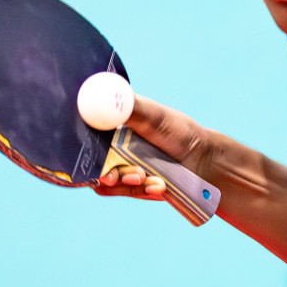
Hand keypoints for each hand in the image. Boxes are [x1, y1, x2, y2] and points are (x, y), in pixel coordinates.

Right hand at [94, 94, 211, 201]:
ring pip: (104, 179)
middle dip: (101, 169)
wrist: (204, 162)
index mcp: (113, 121)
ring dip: (123, 180)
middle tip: (111, 176)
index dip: (82, 141)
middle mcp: (111, 143)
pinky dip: (139, 189)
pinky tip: (159, 185)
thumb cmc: (180, 133)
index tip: (90, 151)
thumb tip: (102, 96)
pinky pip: (122, 190)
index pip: (85, 128)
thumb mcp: (156, 117)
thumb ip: (129, 107)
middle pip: (89, 159)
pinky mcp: (129, 185)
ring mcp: (119, 166)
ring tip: (145, 177)